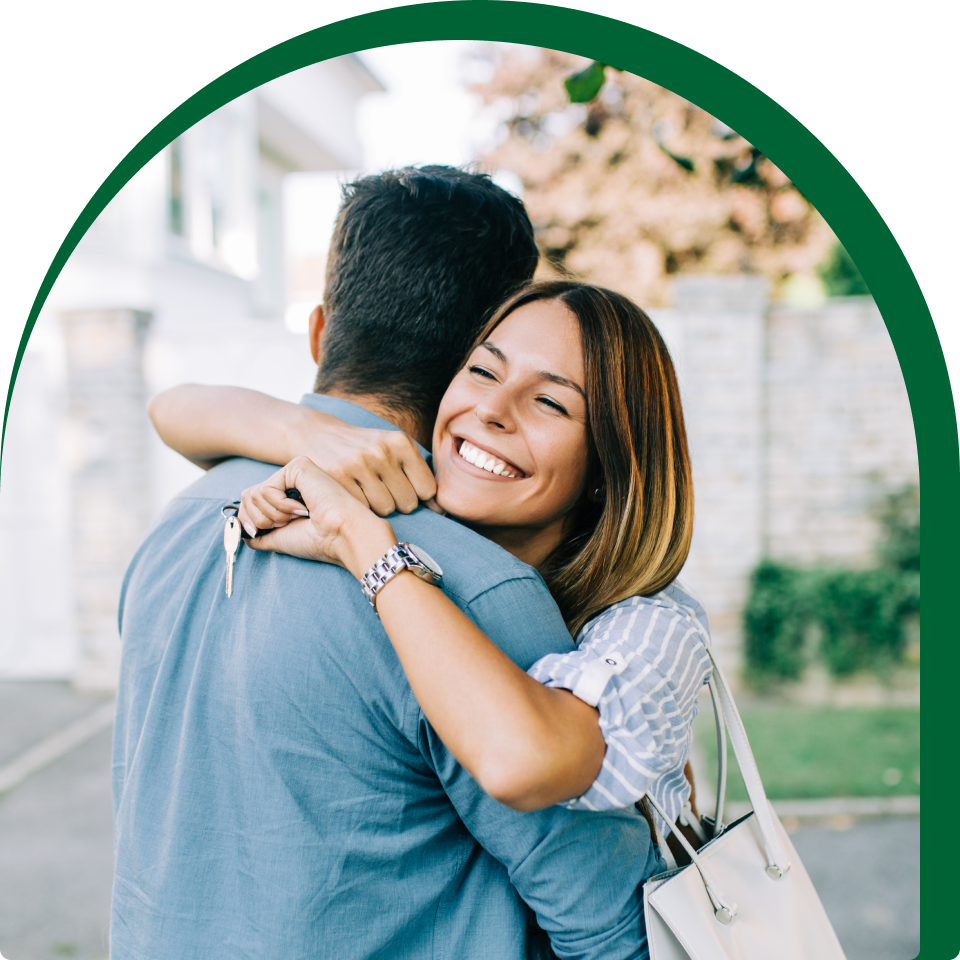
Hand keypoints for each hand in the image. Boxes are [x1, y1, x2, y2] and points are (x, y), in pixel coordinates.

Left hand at [239, 456, 396, 574]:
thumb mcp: (280, 539)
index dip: (250, 520)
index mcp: (289, 495)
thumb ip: (259, 534)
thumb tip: (241, 531)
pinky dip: (280, 507)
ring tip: (298, 517)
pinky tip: (302, 509)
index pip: (250, 500)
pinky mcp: (298, 467)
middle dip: (260, 519)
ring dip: (273, 515)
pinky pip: (267, 489)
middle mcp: (291, 480)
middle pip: (247, 496)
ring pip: (254, 493)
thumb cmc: (319, 540)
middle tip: (287, 524)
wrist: (341, 537)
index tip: (266, 532)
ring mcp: (295, 472)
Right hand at [302, 419, 436, 517]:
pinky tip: (352, 493)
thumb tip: (442, 511)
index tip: (402, 486)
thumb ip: (420, 478)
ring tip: (366, 489)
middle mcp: (381, 451)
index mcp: (401, 442)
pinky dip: (359, 507)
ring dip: (378, 506)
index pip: (427, 490)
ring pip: (386, 509)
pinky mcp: (338, 477)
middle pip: (408, 503)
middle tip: (381, 488)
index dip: (416, 493)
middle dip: (398, 501)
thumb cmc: (366, 449)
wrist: (318, 436)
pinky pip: (363, 509)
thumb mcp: (395, 452)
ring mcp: (358, 463)